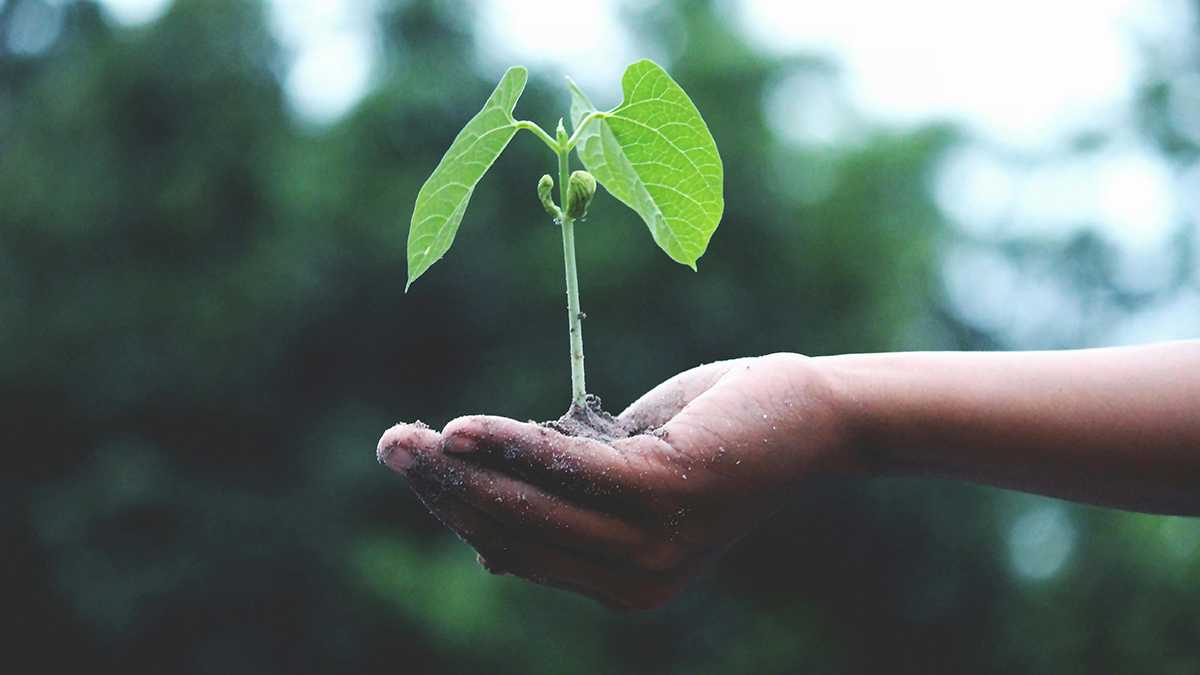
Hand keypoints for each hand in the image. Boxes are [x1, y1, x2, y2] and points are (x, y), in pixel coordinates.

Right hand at [377, 353, 854, 609]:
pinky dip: (513, 446)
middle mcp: (636, 581)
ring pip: (532, 507)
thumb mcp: (626, 479)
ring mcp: (654, 543)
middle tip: (390, 446)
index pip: (518, 550)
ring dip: (461, 470)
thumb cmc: (710, 438)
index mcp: (623, 584)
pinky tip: (464, 429)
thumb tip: (484, 547)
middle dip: (444, 491)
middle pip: (514, 533)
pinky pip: (569, 469)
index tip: (414, 465)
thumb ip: (565, 507)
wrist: (806, 416)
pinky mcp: (668, 493)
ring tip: (408, 439)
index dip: (458, 510)